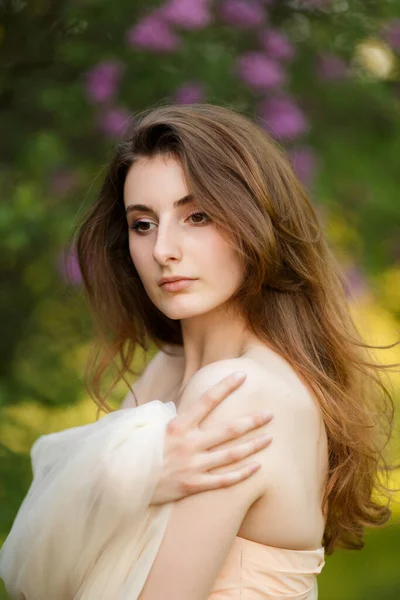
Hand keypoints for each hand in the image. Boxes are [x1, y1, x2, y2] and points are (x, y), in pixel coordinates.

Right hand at [150, 372, 272, 504]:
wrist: (122, 483)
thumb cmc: (137, 451)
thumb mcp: (149, 426)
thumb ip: (169, 415)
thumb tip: (181, 403)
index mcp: (178, 425)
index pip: (207, 400)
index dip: (226, 386)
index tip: (242, 375)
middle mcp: (188, 443)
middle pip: (228, 429)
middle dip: (252, 420)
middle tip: (271, 413)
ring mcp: (192, 465)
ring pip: (231, 454)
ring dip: (253, 446)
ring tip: (270, 438)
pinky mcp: (193, 486)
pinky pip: (223, 480)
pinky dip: (242, 474)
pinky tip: (257, 467)